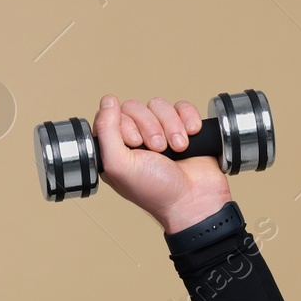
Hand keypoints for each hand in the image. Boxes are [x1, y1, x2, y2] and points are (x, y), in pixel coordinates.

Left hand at [90, 95, 231, 232]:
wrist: (194, 200)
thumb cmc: (155, 190)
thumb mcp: (119, 165)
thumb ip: (106, 131)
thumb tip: (107, 101)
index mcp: (116, 148)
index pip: (113, 114)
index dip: (127, 125)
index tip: (135, 145)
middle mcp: (137, 138)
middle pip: (137, 107)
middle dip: (151, 128)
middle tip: (158, 150)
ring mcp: (161, 132)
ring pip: (160, 106)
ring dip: (172, 127)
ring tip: (177, 149)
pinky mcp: (184, 128)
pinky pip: (183, 107)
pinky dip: (188, 120)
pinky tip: (191, 137)